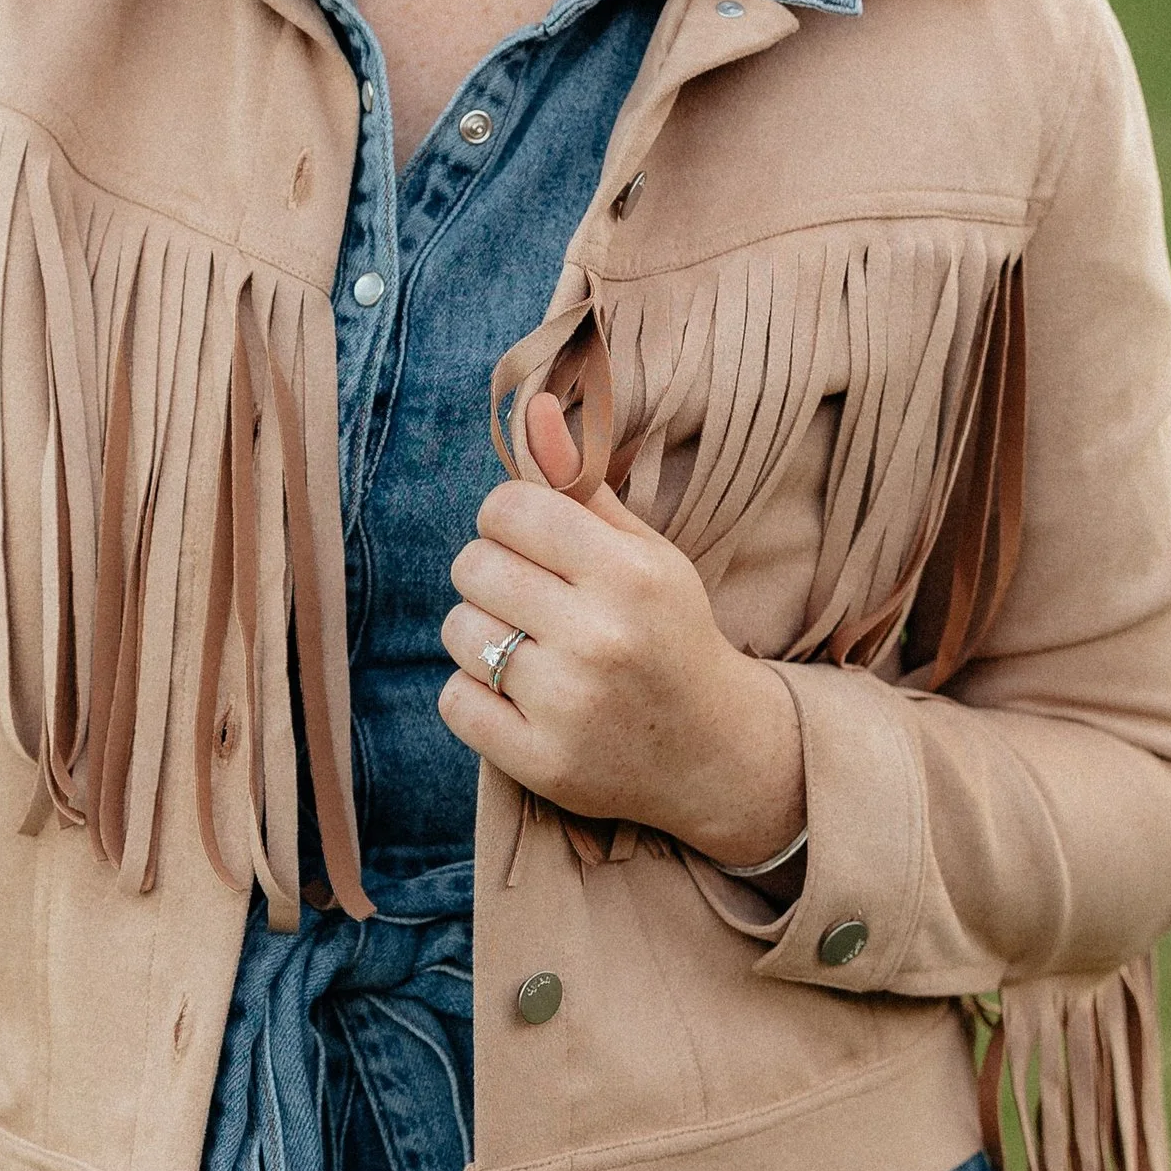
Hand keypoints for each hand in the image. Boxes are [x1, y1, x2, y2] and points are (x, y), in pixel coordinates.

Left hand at [437, 391, 805, 867]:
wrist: (715, 754)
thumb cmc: (669, 634)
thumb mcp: (644, 552)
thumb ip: (581, 485)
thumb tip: (534, 408)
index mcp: (628, 574)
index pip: (508, 509)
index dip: (509, 520)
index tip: (533, 544)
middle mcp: (599, 637)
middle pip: (473, 565)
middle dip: (493, 575)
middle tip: (533, 600)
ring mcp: (569, 705)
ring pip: (458, 630)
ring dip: (481, 635)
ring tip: (529, 649)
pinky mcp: (542, 762)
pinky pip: (454, 700)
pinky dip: (475, 694)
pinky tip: (521, 697)